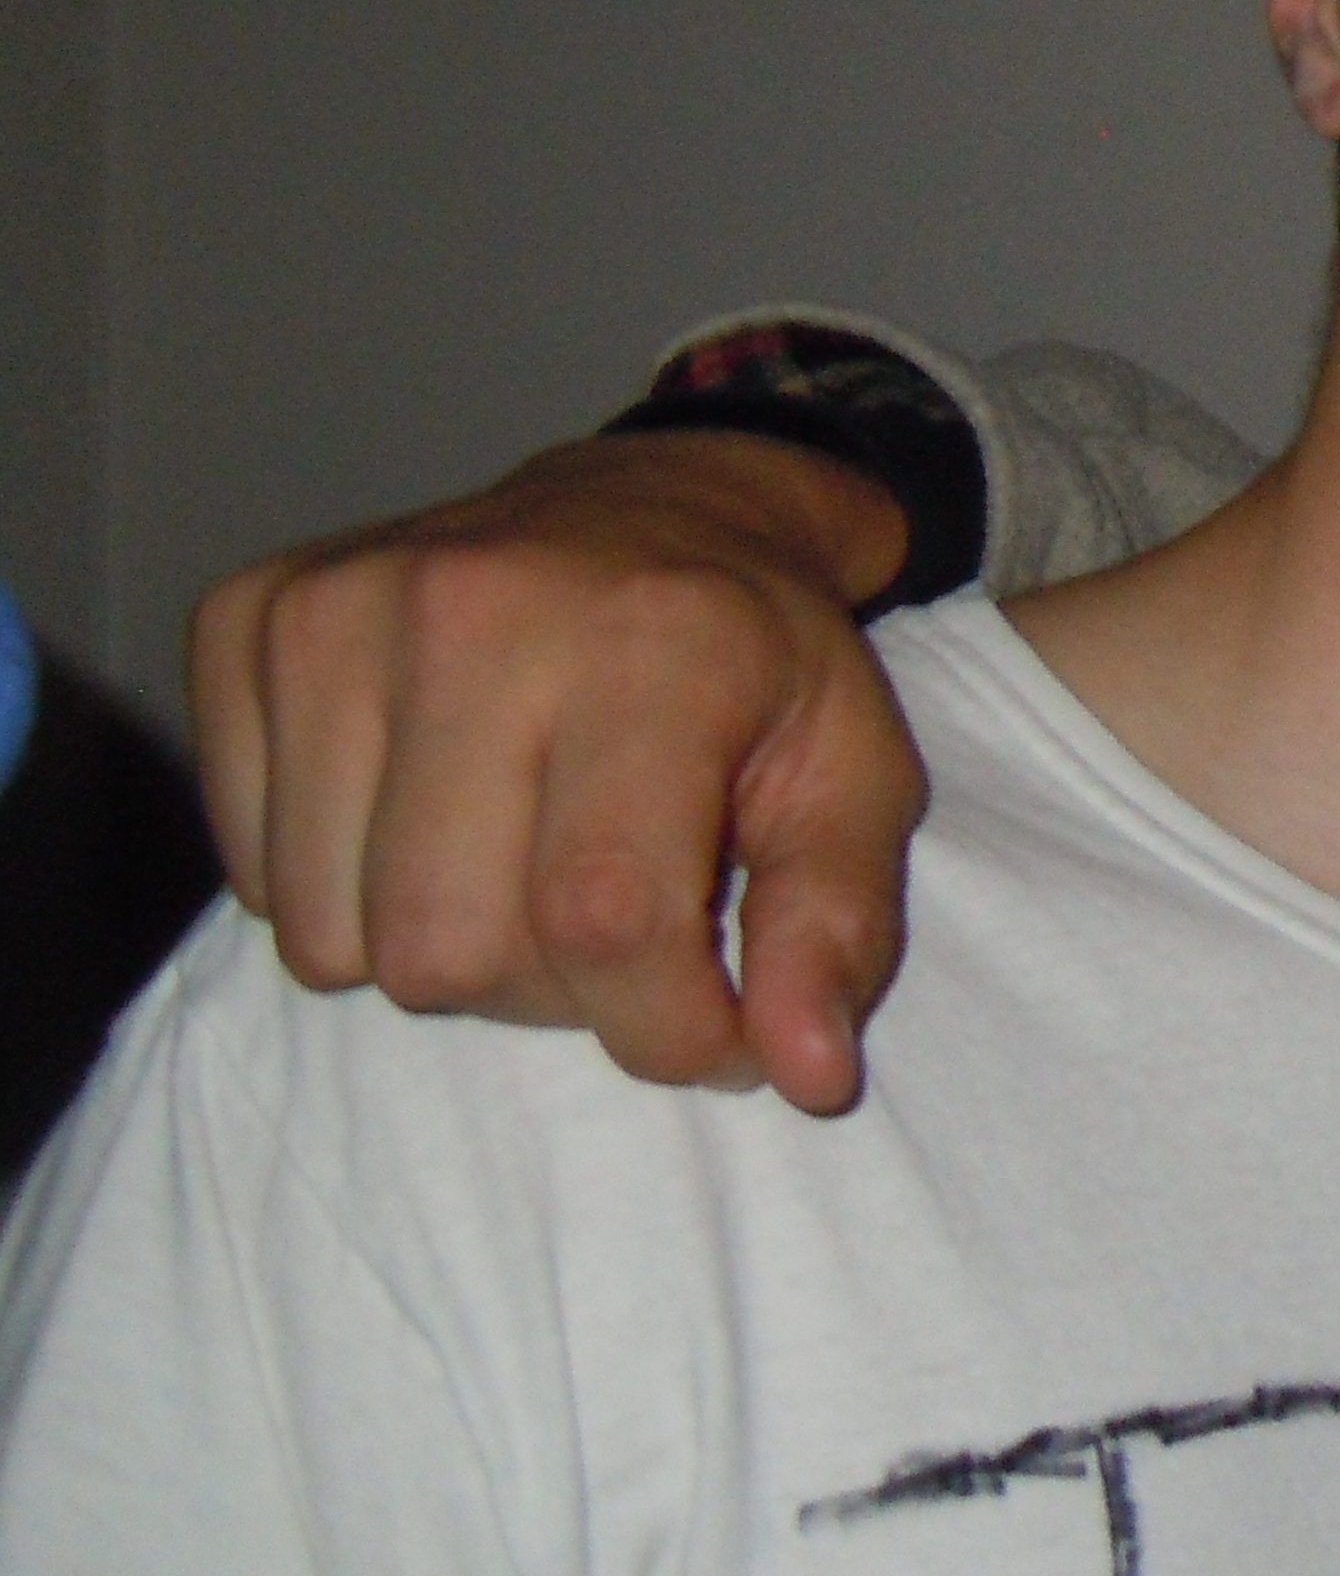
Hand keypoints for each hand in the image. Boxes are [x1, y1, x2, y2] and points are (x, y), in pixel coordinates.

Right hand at [186, 430, 927, 1110]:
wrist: (656, 501)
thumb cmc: (757, 662)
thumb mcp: (854, 777)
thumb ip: (837, 928)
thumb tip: (807, 1074)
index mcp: (654, 639)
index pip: (606, 918)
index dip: (663, 1025)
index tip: (714, 1029)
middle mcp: (477, 606)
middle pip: (451, 953)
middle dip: (547, 987)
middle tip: (607, 910)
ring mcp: (340, 606)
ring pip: (337, 941)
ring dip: (440, 947)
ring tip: (518, 859)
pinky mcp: (247, 618)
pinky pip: (254, 878)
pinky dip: (344, 888)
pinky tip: (429, 810)